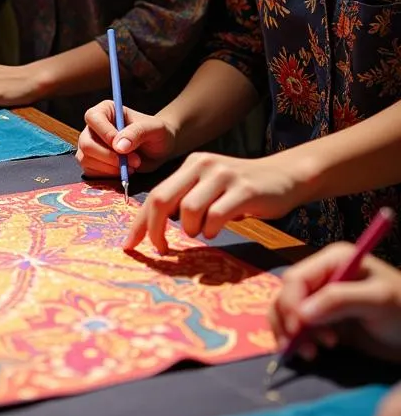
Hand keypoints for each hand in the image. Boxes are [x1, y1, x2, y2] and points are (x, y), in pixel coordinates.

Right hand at [77, 101, 177, 177]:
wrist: (160, 150)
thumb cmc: (157, 133)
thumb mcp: (154, 129)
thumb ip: (137, 133)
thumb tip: (118, 146)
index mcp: (105, 111)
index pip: (93, 118)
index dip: (105, 134)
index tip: (123, 148)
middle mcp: (94, 127)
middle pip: (86, 143)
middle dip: (110, 157)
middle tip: (134, 161)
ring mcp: (91, 145)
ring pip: (86, 159)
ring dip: (110, 168)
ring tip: (132, 166)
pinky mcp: (92, 162)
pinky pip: (90, 172)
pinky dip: (107, 176)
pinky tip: (124, 172)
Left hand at [124, 152, 302, 254]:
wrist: (285, 175)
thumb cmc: (243, 189)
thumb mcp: (209, 188)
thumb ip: (186, 200)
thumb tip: (157, 228)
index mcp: (190, 165)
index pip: (155, 195)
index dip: (140, 222)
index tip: (129, 245)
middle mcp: (202, 166)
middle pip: (162, 199)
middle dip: (154, 230)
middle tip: (160, 250)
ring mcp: (223, 176)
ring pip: (188, 209)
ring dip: (190, 229)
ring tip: (201, 232)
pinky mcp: (244, 190)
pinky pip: (216, 215)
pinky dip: (212, 229)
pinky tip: (216, 230)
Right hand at [270, 242, 400, 363]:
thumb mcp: (378, 301)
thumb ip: (339, 301)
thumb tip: (300, 314)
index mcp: (333, 260)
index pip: (296, 278)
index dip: (291, 303)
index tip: (298, 329)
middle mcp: (321, 275)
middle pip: (286, 294)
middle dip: (290, 321)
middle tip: (308, 348)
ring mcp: (320, 298)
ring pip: (284, 311)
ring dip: (289, 333)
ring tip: (310, 353)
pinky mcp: (322, 320)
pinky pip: (295, 326)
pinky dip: (294, 340)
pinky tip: (309, 352)